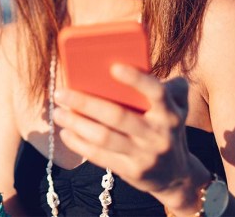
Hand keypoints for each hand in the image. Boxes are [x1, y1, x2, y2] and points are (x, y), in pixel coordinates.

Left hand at [53, 64, 192, 194]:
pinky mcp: (131, 171)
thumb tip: (132, 60)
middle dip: (85, 103)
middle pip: (118, 116)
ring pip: (104, 137)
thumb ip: (163, 86)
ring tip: (57, 112)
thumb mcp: (175, 106)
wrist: (177, 175)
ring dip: (77, 123)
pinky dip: (79, 144)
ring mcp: (145, 155)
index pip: (156, 92)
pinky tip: (65, 132)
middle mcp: (159, 134)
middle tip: (60, 93)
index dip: (136, 79)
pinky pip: (100, 157)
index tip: (113, 67)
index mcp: (170, 111)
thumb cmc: (165, 126)